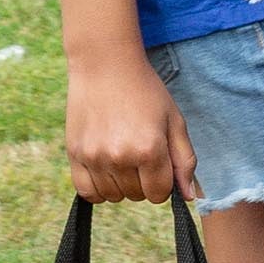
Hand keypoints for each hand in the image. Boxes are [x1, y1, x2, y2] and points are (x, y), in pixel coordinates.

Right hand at [66, 52, 197, 204]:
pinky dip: (98, 188)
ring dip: (121, 184)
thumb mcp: (174, 120)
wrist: (105, 65)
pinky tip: (104, 169)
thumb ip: (184, 160)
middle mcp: (120, 157)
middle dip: (143, 182)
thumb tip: (188, 197)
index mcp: (149, 150)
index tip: (158, 163)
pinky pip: (87, 192)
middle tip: (139, 153)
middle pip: (136, 196)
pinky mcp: (74, 154)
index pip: (159, 194)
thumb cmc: (145, 91)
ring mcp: (95, 157)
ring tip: (121, 155)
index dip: (162, 182)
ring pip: (112, 196)